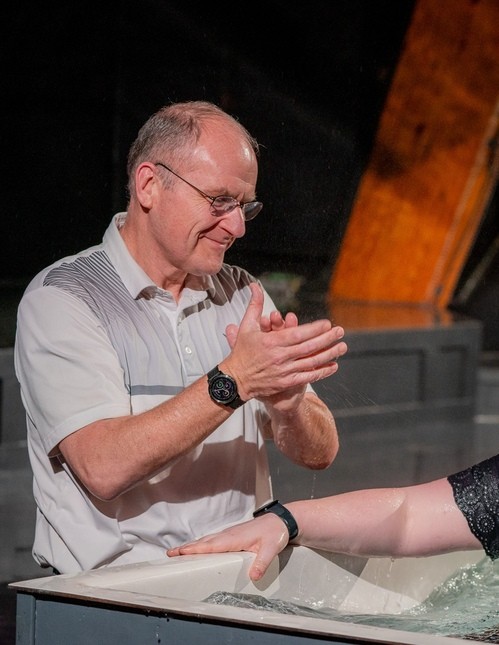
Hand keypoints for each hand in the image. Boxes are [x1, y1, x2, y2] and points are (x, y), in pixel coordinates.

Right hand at [166, 514, 289, 580]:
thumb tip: (253, 576)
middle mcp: (229, 534)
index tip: (180, 553)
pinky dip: (202, 543)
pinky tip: (199, 548)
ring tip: (177, 552)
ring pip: (207, 540)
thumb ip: (261, 563)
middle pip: (204, 542)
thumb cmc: (275, 533)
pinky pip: (213, 540)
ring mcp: (230, 534)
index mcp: (234, 538)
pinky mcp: (233, 535)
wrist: (282, 521)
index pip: (211, 545)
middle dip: (187, 548)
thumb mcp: (271, 549)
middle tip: (169, 554)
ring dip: (192, 545)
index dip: (195, 549)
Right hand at [222, 283, 346, 402]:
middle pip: (308, 347)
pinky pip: (307, 376)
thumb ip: (255, 305)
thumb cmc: (242, 352)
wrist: (235, 380)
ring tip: (342, 347)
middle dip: (326, 339)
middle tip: (340, 332)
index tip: (327, 324)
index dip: (314, 330)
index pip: (297, 334)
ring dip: (329, 355)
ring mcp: (283, 371)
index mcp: (271, 342)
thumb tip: (255, 286)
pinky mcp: (285, 382)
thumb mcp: (247, 326)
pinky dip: (321, 372)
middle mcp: (279, 356)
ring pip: (311, 362)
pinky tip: (333, 366)